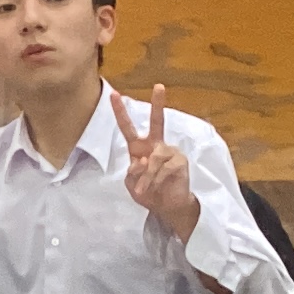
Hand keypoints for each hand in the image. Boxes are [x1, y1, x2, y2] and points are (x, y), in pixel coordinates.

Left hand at [112, 85, 200, 243]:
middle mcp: (156, 145)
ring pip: (153, 159)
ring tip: (143, 190)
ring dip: (146, 177)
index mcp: (140, 148)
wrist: (167, 207)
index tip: (113, 94)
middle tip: (159, 86)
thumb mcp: (132, 184)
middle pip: (157, 122)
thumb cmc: (149, 193)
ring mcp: (170, 152)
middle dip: (158, 104)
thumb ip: (133, 173)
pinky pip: (163, 169)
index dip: (121, 112)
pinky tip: (154, 188)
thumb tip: (142, 161)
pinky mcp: (180, 162)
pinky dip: (154, 180)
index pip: (128, 128)